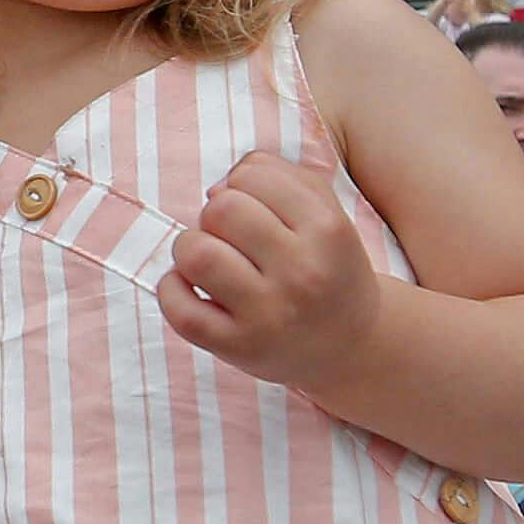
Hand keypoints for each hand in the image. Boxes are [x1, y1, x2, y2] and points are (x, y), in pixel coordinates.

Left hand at [161, 151, 381, 392]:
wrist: (350, 347)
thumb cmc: (326, 267)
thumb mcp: (326, 211)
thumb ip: (278, 175)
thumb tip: (215, 188)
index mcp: (327, 230)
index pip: (251, 177)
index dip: (239, 185)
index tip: (252, 209)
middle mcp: (302, 273)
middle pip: (222, 210)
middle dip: (214, 215)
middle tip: (230, 237)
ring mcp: (269, 315)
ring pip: (197, 254)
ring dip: (190, 248)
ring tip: (208, 261)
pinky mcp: (238, 348)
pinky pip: (180, 309)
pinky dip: (173, 290)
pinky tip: (192, 288)